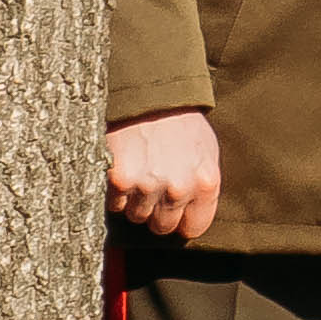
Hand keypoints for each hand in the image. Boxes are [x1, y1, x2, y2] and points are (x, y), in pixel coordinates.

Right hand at [105, 109, 221, 243]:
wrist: (149, 92)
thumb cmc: (180, 122)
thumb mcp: (206, 151)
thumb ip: (201, 186)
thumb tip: (191, 216)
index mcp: (205, 182)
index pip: (194, 227)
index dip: (182, 221)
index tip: (175, 213)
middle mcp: (178, 188)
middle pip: (162, 226)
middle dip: (156, 211)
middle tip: (153, 185)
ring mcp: (148, 185)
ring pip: (136, 216)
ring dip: (134, 200)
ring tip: (139, 171)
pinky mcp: (120, 179)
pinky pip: (114, 204)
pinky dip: (115, 192)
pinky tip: (124, 168)